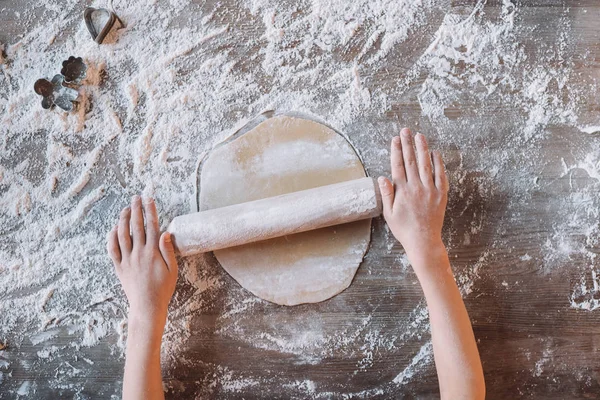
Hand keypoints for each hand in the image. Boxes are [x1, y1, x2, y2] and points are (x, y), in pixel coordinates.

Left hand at [107, 195, 177, 330]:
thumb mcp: (172, 269)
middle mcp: (138, 253)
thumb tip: (166, 232)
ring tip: (126, 208)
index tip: (149, 199)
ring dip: (123, 219)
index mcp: (152, 252)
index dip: (150, 211)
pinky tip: (114, 228)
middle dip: (136, 209)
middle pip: (136, 226)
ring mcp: (126, 260)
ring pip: (122, 234)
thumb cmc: (163, 289)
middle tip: (136, 197)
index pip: (151, 226)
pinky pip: (112, 249)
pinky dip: (112, 236)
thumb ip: (168, 250)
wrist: (146, 306)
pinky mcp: (119, 267)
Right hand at [378, 128, 448, 263]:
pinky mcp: (441, 194)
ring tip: (420, 136)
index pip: (398, 165)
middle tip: (406, 130)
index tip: (396, 139)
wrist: (423, 241)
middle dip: (408, 144)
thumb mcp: (389, 213)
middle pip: (411, 161)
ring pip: (426, 164)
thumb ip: (386, 194)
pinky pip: (441, 175)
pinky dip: (438, 163)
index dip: (396, 150)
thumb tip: (382, 177)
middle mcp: (416, 187)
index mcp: (402, 191)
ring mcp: (430, 190)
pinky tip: (435, 153)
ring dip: (422, 148)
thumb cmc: (403, 228)